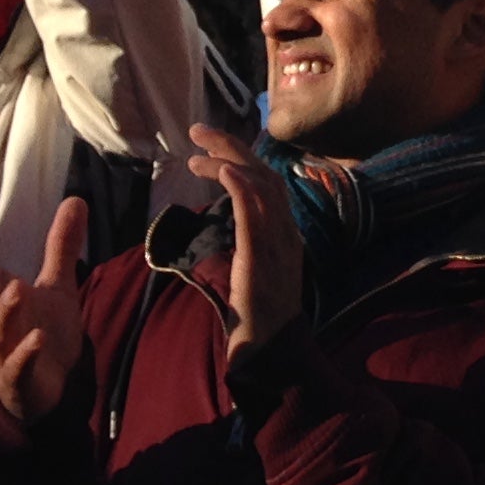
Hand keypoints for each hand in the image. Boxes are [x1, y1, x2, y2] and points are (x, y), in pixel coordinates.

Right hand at [0, 194, 87, 425]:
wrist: (51, 393)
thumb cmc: (42, 333)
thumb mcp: (56, 286)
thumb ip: (61, 246)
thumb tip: (75, 200)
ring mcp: (2, 352)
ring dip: (4, 310)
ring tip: (17, 288)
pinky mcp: (18, 380)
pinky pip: (19, 366)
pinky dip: (25, 353)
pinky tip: (37, 338)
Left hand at [188, 124, 304, 368]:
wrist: (271, 352)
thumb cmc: (257, 319)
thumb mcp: (252, 271)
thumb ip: (248, 242)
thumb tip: (231, 221)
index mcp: (284, 234)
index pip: (265, 184)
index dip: (239, 160)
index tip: (208, 151)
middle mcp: (286, 232)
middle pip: (264, 175)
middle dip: (231, 147)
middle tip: (198, 132)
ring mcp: (277, 243)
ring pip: (260, 187)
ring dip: (229, 160)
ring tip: (198, 149)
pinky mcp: (262, 258)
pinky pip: (255, 216)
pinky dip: (241, 187)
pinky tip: (224, 169)